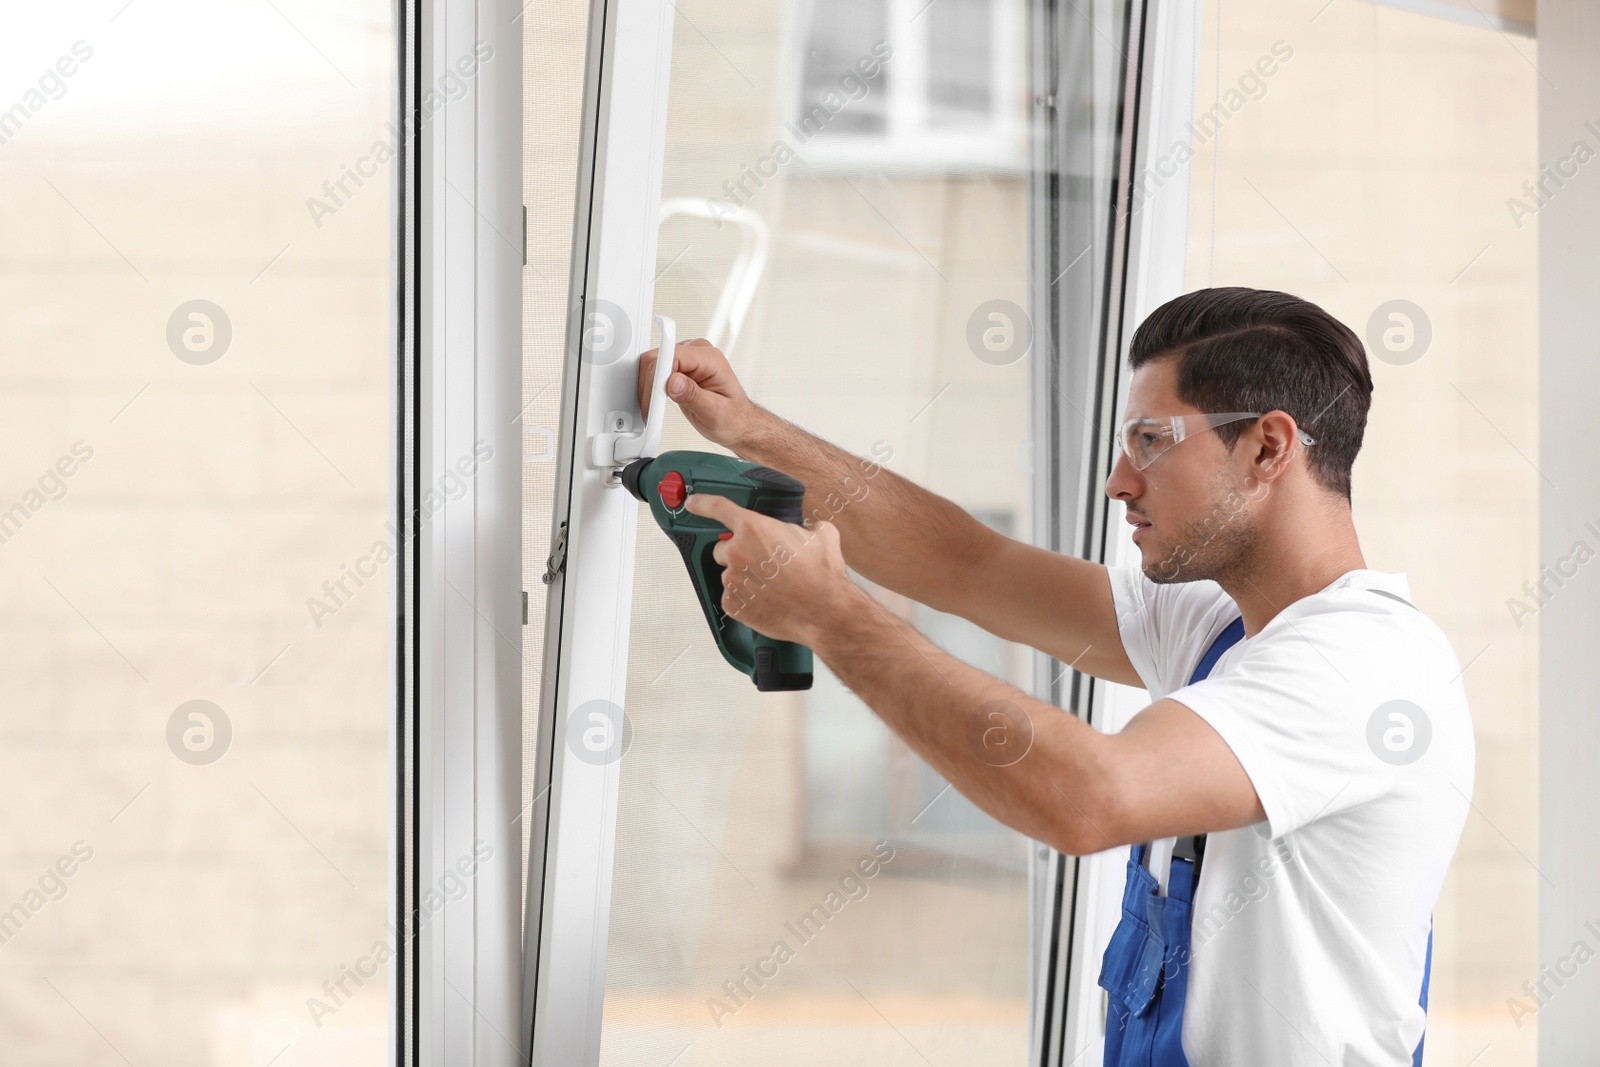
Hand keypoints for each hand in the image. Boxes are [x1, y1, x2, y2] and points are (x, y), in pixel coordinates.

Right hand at [638, 338, 760, 450]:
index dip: (659, 375)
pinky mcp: (678, 367)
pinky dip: (650, 387)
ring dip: (648, 386)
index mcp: (711, 359)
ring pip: (652, 363)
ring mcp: (686, 359)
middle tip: (652, 409)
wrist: (736, 423)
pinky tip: (655, 402)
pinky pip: (654, 370)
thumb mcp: (715, 412)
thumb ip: (693, 396)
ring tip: (653, 409)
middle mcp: (698, 353)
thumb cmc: (732, 418)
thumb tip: (673, 381)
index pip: (675, 356)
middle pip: (659, 357)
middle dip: (650, 384)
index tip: (654, 396)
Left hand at [685, 491, 853, 646]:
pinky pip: (732, 597)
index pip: (718, 508)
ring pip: (730, 575)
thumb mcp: (821, 534)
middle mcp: (737, 552)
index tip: (693, 504)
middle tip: (765, 563)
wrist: (824, 611)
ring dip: (745, 578)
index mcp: (754, 528)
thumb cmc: (822, 575)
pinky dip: (746, 599)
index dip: (702, 503)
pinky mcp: (733, 604)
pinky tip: (767, 600)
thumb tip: (808, 529)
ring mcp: (733, 580)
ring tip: (772, 586)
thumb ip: (803, 526)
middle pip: (723, 549)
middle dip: (740, 554)